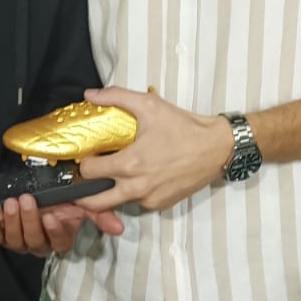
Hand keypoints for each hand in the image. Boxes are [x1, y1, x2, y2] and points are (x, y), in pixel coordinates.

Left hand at [0, 194, 123, 256]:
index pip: (60, 242)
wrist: (36, 190)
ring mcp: (21, 242)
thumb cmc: (61, 199)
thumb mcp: (81, 203)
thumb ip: (100, 213)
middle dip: (29, 220)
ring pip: (16, 241)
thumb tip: (119, 228)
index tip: (52, 216)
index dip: (56, 231)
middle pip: (35, 241)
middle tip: (26, 199)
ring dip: (12, 222)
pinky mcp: (3, 236)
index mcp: (60, 239)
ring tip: (11, 203)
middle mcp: (41, 244)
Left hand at [75, 86, 234, 213]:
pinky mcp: (161, 205)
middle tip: (87, 177)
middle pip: (95, 202)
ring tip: (113, 175)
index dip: (84, 162)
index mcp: (130, 164)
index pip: (88, 172)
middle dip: (85, 191)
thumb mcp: (149, 105)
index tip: (89, 155)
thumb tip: (89, 95)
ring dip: (110, 192)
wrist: (217, 148)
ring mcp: (149, 199)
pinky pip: (138, 203)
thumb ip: (116, 97)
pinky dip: (133, 193)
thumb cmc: (184, 127)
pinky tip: (139, 177)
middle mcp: (137, 188)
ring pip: (117, 202)